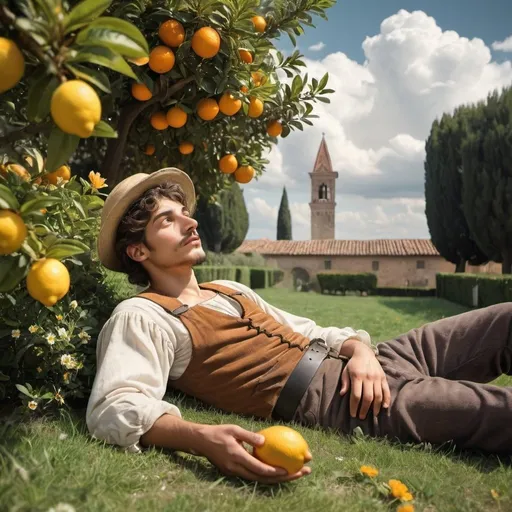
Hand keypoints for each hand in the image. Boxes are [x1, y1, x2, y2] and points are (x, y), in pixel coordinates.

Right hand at [196, 424, 311, 482]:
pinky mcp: (235, 472)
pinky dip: (267, 474)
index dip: (274, 472)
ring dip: (278, 478)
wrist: (200, 442)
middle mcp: (237, 468)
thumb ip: (249, 436)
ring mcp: (235, 472)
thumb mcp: (233, 429)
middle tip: (300, 473)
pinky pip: (254, 475)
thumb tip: (265, 440)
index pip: (258, 469)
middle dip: (284, 478)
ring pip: (260, 479)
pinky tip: (279, 469)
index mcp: (237, 457)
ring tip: (295, 473)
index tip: (289, 470)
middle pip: (263, 479)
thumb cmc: (218, 433)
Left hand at [340, 344, 390, 419]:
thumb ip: (345, 382)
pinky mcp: (383, 377)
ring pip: (378, 395)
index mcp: (357, 376)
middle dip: (365, 409)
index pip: (356, 395)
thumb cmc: (353, 364)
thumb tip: (342, 394)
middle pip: (368, 397)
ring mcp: (377, 377)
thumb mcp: (345, 371)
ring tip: (373, 415)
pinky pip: (386, 390)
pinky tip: (384, 407)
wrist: (364, 352)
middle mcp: (368, 377)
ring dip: (376, 407)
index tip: (353, 414)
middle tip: (361, 417)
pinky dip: (386, 399)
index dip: (354, 406)